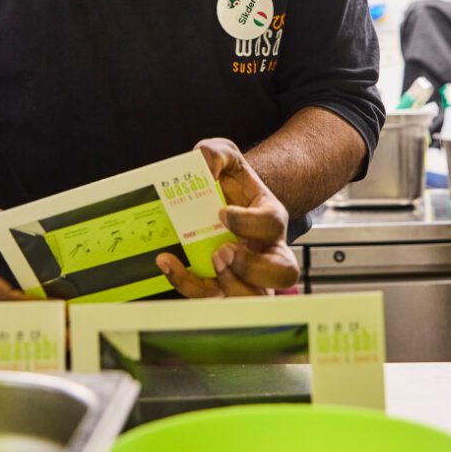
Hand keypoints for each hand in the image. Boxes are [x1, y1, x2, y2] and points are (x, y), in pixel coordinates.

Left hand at [156, 138, 299, 297]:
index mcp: (270, 217)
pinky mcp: (223, 287)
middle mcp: (268, 251)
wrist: (219, 200)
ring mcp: (249, 275)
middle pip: (283, 272)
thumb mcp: (225, 156)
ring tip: (209, 260)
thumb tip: (205, 164)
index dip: (248, 223)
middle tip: (223, 250)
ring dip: (230, 285)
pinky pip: (212, 298)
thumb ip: (216, 153)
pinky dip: (187, 284)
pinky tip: (168, 263)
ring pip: (256, 298)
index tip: (220, 213)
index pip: (272, 224)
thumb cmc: (228, 181)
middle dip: (253, 268)